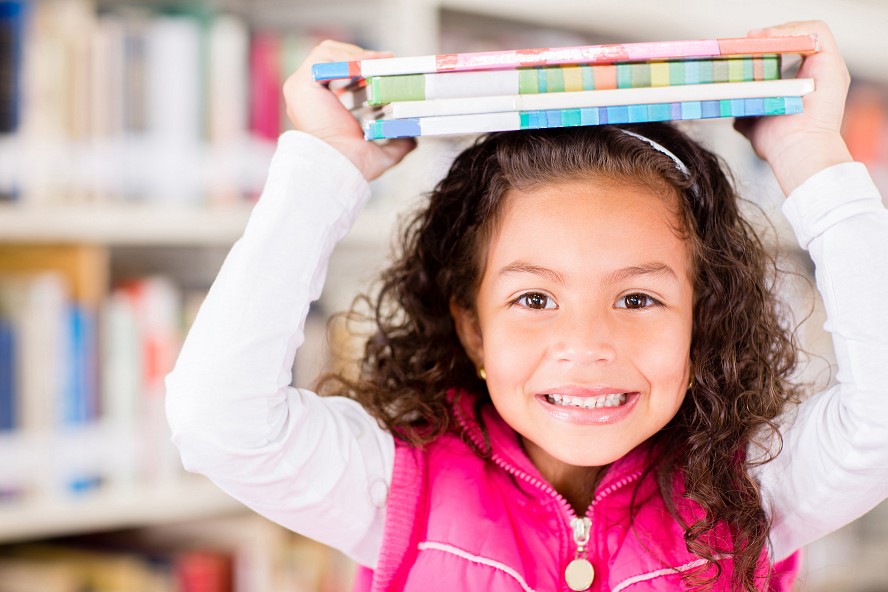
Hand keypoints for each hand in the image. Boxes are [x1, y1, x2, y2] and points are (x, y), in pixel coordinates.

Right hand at [283, 40, 415, 180]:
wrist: (337, 169)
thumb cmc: (351, 166)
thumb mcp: (378, 152)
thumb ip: (395, 144)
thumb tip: (412, 140)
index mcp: (319, 107)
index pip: (337, 72)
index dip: (361, 65)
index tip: (386, 66)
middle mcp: (307, 96)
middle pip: (331, 57)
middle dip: (361, 55)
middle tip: (387, 60)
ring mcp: (300, 89)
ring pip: (326, 53)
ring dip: (355, 53)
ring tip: (378, 61)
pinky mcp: (300, 85)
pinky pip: (323, 58)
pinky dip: (346, 58)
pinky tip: (366, 66)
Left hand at [733, 21, 852, 194]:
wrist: (797, 153)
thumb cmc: (780, 146)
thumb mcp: (754, 124)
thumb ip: (747, 112)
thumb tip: (733, 112)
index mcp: (803, 85)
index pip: (786, 53)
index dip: (764, 47)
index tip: (738, 50)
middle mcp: (818, 74)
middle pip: (795, 40)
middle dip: (768, 38)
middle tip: (741, 43)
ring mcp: (827, 67)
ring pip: (806, 33)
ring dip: (777, 32)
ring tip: (752, 39)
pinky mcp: (832, 64)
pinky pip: (815, 32)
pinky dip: (791, 30)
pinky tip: (766, 40)